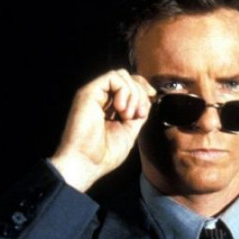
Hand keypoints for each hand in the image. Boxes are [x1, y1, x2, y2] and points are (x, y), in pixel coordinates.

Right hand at [49, 69, 155, 191]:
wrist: (86, 163)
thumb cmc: (104, 154)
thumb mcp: (129, 131)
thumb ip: (137, 114)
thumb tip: (148, 99)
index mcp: (110, 108)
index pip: (129, 85)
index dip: (143, 88)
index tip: (152, 98)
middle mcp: (101, 98)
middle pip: (128, 78)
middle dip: (140, 93)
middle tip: (139, 114)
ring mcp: (94, 94)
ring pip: (121, 75)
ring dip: (133, 93)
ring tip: (128, 115)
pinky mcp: (88, 92)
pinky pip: (112, 77)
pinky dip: (124, 90)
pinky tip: (121, 109)